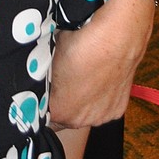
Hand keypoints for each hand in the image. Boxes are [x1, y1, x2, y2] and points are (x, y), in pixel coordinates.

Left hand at [48, 0, 155, 128]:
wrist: (116, 38)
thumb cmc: (81, 44)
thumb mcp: (52, 54)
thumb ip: (44, 70)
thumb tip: (40, 67)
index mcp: (60, 110)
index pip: (44, 114)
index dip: (43, 101)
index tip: (45, 89)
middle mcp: (81, 120)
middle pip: (65, 116)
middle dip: (62, 101)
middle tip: (63, 80)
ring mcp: (102, 117)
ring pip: (85, 113)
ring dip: (82, 101)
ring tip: (83, 78)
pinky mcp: (118, 110)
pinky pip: (103, 108)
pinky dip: (101, 98)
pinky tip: (99, 79)